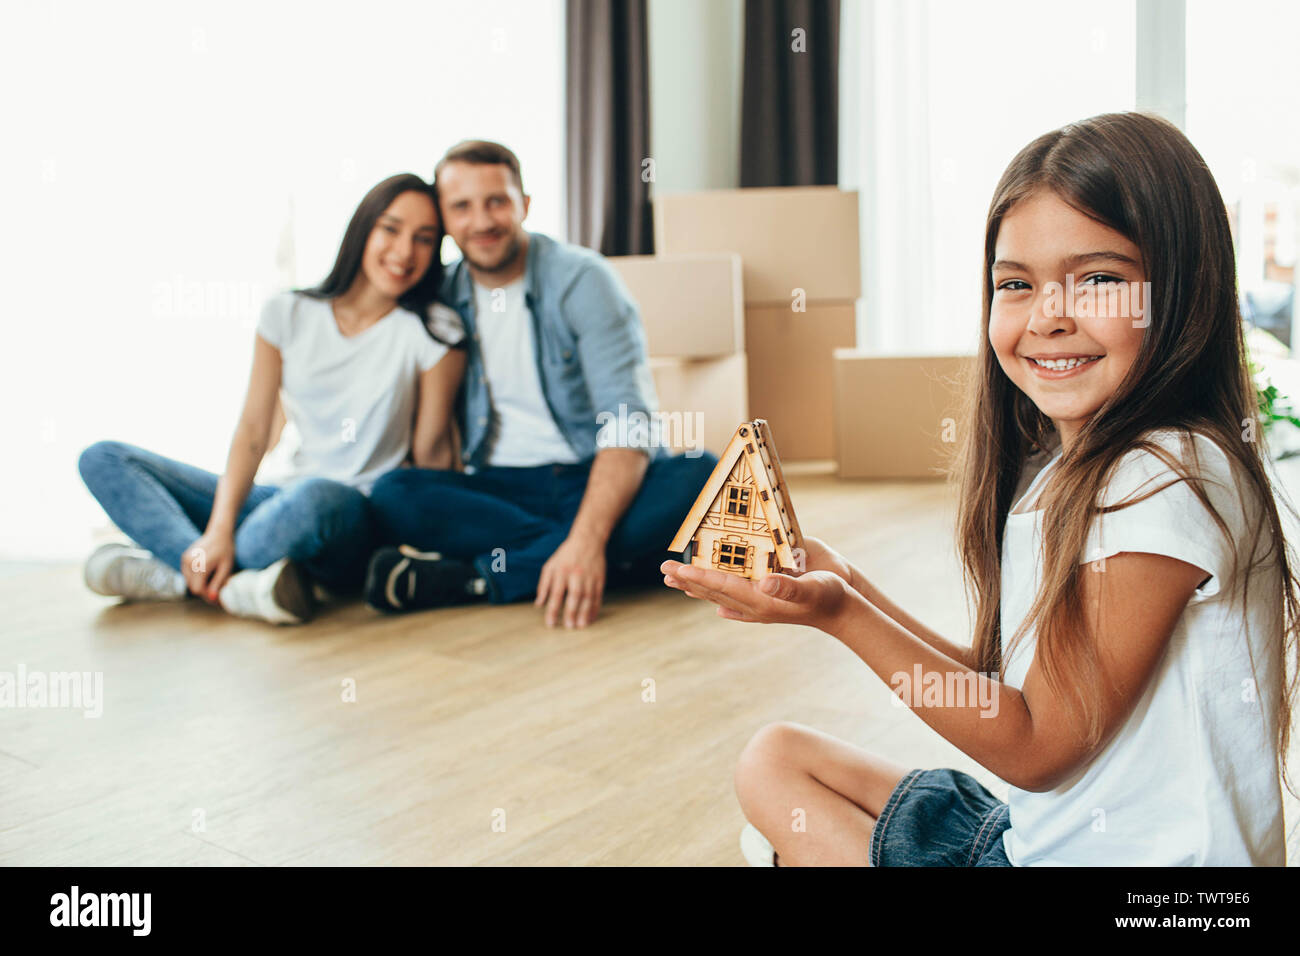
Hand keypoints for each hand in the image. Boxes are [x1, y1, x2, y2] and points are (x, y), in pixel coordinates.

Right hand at [182, 530, 235, 602]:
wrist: (219, 533)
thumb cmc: (226, 550)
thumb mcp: (225, 568)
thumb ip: (218, 583)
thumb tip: (212, 599)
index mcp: (200, 566)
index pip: (198, 590)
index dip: (207, 596)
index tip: (217, 599)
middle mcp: (189, 563)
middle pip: (193, 587)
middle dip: (204, 592)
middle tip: (217, 593)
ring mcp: (185, 560)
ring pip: (189, 581)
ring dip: (199, 585)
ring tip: (213, 582)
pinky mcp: (184, 558)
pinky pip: (188, 574)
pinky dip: (196, 578)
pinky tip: (207, 573)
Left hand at [536, 532, 606, 627]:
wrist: (588, 540)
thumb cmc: (566, 555)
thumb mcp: (550, 566)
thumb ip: (544, 585)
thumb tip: (538, 604)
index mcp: (562, 572)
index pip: (556, 594)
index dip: (553, 610)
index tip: (550, 624)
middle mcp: (576, 574)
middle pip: (574, 596)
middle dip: (571, 612)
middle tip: (569, 626)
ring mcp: (590, 577)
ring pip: (588, 597)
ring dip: (585, 613)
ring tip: (581, 626)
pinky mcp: (600, 579)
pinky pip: (598, 596)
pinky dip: (595, 608)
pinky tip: (590, 618)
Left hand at [661, 559, 855, 632]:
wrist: (844, 612)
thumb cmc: (829, 596)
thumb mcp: (811, 587)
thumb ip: (788, 586)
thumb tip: (765, 582)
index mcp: (761, 599)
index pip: (721, 585)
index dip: (697, 576)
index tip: (675, 569)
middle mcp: (755, 603)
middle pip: (714, 591)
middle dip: (688, 580)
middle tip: (664, 570)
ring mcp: (761, 605)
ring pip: (722, 596)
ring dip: (699, 588)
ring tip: (678, 582)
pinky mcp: (770, 603)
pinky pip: (739, 604)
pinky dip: (724, 600)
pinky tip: (718, 608)